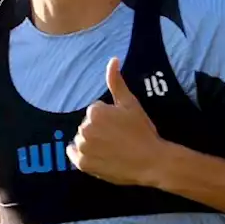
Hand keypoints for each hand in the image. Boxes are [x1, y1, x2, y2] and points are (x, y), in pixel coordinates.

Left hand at [67, 57, 167, 185]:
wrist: (151, 162)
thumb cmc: (143, 131)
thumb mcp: (130, 104)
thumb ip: (116, 82)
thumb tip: (112, 59)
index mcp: (95, 112)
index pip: (96, 112)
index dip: (110, 119)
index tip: (122, 127)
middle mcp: (85, 128)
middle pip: (88, 125)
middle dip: (100, 129)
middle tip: (119, 139)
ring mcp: (83, 147)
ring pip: (82, 139)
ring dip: (92, 142)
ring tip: (112, 149)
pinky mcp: (82, 164)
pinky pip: (73, 155)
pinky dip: (80, 155)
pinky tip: (96, 156)